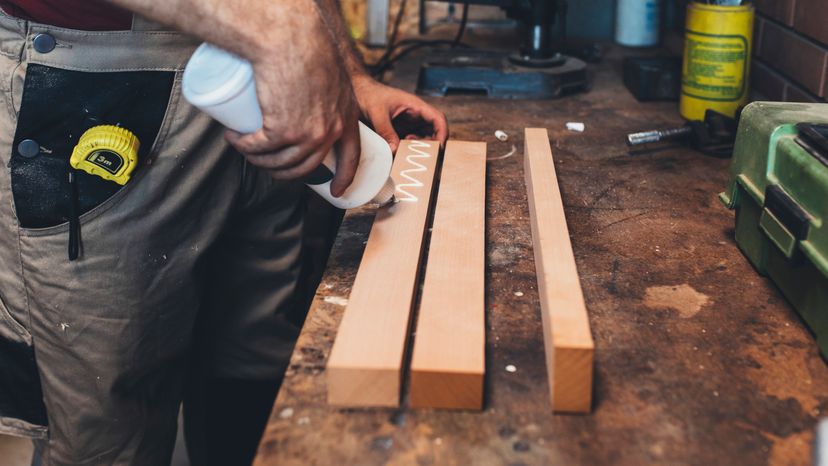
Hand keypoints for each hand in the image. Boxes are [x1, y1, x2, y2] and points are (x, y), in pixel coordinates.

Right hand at [225, 17, 360, 196]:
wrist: (291, 36)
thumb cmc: (306, 45)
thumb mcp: (330, 73)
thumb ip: (326, 91)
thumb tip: (309, 104)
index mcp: (346, 116)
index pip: (352, 156)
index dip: (345, 177)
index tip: (337, 191)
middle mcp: (330, 129)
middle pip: (306, 166)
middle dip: (283, 172)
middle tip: (265, 162)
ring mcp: (307, 133)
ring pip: (279, 161)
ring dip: (258, 160)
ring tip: (244, 146)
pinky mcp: (283, 129)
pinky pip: (259, 148)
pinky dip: (243, 147)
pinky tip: (235, 140)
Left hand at [351, 75, 447, 151]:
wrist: (355, 92)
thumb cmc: (367, 94)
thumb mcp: (376, 112)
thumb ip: (385, 130)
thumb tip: (395, 150)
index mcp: (415, 106)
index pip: (438, 119)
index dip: (442, 133)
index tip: (439, 148)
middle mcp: (415, 116)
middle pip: (433, 133)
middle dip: (430, 146)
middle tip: (418, 155)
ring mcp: (407, 125)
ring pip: (421, 141)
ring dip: (417, 150)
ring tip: (404, 152)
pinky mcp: (398, 133)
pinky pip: (408, 145)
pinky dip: (406, 152)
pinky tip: (397, 153)